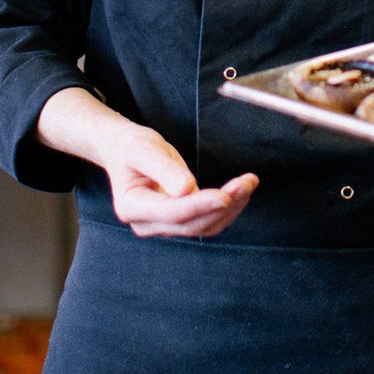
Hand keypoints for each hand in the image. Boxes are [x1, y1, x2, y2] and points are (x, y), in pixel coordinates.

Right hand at [35, 87, 257, 238]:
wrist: (125, 151)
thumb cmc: (131, 147)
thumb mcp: (143, 149)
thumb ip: (164, 169)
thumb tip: (188, 189)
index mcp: (131, 207)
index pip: (172, 212)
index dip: (200, 205)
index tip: (225, 195)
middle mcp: (146, 224)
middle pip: (191, 224)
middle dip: (222, 205)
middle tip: (247, 183)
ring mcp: (163, 226)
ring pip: (203, 226)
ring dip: (230, 208)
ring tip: (249, 183)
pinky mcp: (179, 222)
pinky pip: (207, 221)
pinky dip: (226, 208)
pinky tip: (240, 190)